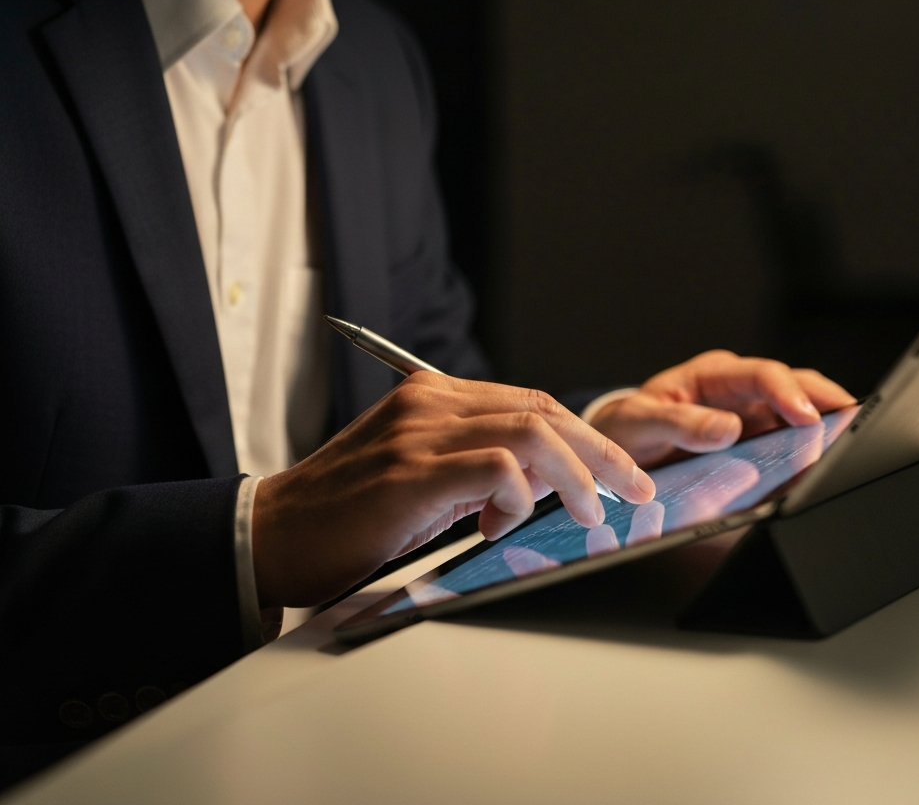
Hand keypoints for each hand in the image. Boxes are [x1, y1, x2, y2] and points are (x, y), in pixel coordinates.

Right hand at [251, 373, 655, 607]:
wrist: (272, 533)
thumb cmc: (348, 512)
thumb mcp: (423, 476)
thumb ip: (478, 466)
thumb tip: (542, 481)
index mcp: (435, 397)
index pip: (530, 403)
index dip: (583, 436)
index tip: (617, 471)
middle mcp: (431, 403)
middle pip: (541, 410)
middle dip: (599, 451)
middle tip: (634, 488)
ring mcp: (419, 433)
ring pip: (530, 433)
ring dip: (576, 474)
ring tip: (593, 510)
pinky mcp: (410, 472)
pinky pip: (495, 468)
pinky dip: (519, 496)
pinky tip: (506, 523)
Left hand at [588, 350, 854, 466]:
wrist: (618, 446)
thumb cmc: (628, 428)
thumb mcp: (641, 423)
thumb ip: (680, 424)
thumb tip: (728, 429)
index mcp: (712, 375)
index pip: (761, 374)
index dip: (788, 393)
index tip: (809, 416)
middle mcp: (738, 389)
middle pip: (795, 387)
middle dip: (828, 402)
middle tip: (856, 427)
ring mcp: (752, 414)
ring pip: (801, 413)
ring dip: (826, 428)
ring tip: (850, 449)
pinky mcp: (757, 440)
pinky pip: (790, 441)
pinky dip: (810, 451)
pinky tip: (823, 466)